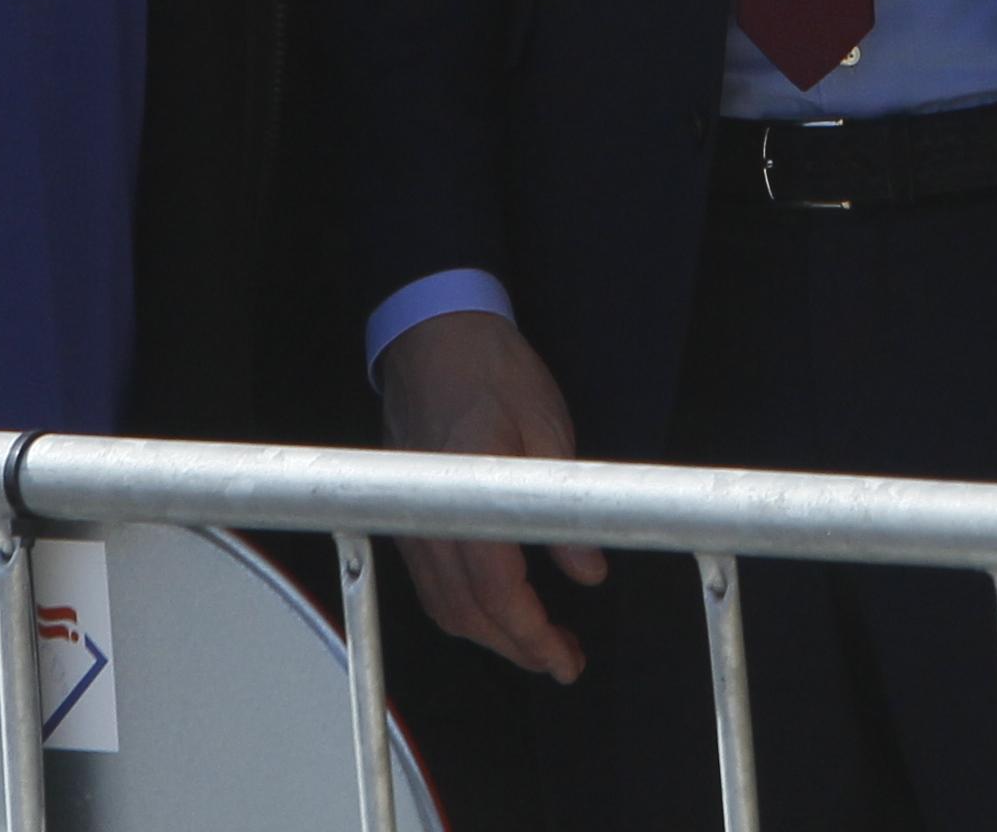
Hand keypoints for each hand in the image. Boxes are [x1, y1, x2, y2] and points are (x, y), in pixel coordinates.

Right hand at [377, 311, 607, 682]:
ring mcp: (411, 517)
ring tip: (538, 642)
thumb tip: (589, 572)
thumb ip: (565, 508)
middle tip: (563, 660)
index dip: (532, 633)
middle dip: (516, 647)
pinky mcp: (407, 516)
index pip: (496, 587)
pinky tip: (498, 610)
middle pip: (466, 611)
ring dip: (490, 635)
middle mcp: (428, 512)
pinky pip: (430, 584)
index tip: (563, 655)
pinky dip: (464, 610)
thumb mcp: (548, 429)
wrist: (434, 336)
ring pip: (444, 607)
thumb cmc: (491, 371)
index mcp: (467, 488)